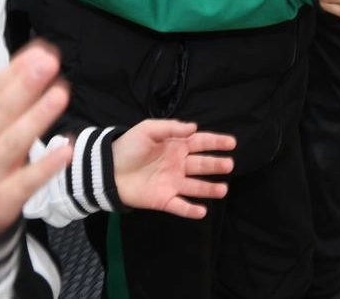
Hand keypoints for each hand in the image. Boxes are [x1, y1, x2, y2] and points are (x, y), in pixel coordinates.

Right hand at [0, 42, 75, 239]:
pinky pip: (26, 182)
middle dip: (24, 85)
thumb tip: (40, 54)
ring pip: (13, 143)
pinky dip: (46, 166)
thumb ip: (10, 92)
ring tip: (60, 94)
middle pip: (0, 111)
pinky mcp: (4, 199)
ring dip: (37, 118)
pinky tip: (67, 150)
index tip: (42, 50)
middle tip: (49, 63)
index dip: (17, 69)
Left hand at [112, 120, 235, 218]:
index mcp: (175, 146)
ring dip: (209, 189)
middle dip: (216, 165)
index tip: (232, 143)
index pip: (200, 143)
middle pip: (202, 165)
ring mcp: (172, 183)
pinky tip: (202, 211)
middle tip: (229, 165)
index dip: (216, 142)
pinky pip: (180, 206)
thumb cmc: (128, 147)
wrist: (108, 170)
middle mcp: (178, 165)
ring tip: (223, 190)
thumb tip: (194, 127)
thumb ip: (171, 127)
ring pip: (196, 187)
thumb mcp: (148, 129)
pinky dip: (191, 210)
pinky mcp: (163, 200)